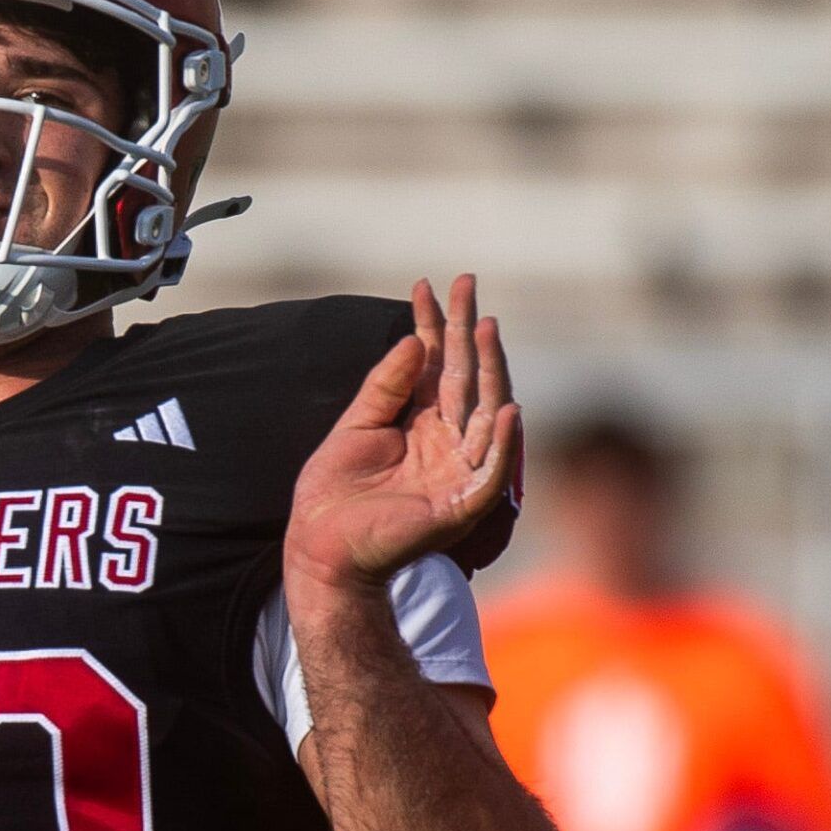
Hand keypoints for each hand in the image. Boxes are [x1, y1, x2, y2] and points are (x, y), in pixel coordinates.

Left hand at [285, 275, 519, 593]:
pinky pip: (491, 472)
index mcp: (421, 422)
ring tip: (485, 328)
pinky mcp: (460, 505)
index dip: (433, 325)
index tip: (428, 285)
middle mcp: (446, 441)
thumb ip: (386, 385)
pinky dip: (504, 444)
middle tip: (467, 283)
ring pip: (487, 414)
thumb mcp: (356, 426)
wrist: (320, 546)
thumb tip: (413, 340)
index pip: (435, 364)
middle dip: (466, 331)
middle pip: (466, 378)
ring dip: (491, 373)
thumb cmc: (334, 493)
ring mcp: (457, 471)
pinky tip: (509, 409)